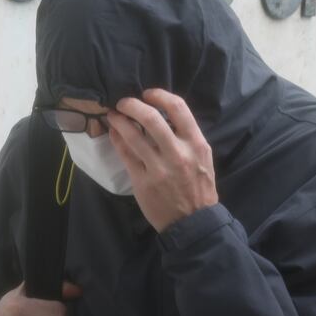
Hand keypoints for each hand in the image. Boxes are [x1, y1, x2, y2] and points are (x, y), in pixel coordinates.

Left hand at [107, 88, 218, 231]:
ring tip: (113, 115)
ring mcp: (158, 168)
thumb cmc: (199, 188)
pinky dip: (117, 139)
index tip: (148, 94)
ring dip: (119, 120)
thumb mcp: (203, 158)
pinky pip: (125, 154)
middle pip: (150, 118)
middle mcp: (178, 153)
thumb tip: (163, 114)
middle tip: (124, 102)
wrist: (193, 222)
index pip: (178, 108)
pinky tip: (114, 133)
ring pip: (132, 135)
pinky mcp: (142, 181)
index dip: (159, 95)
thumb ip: (187, 137)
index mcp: (196, 144)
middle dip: (132, 104)